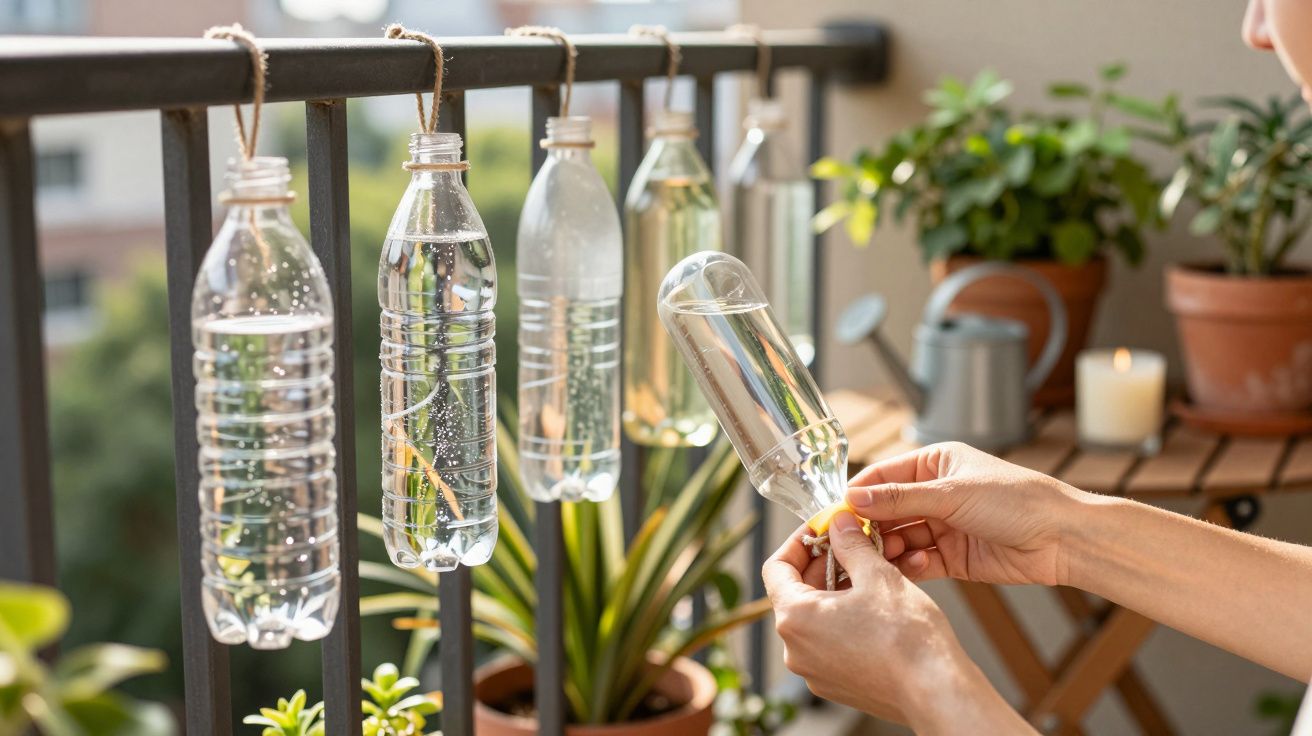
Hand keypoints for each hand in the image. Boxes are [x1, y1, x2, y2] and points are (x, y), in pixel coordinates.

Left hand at [764, 513, 1030, 733]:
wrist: (937, 691)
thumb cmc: (907, 637)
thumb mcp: (877, 575)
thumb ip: (851, 543)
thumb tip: (839, 523)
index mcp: (795, 618)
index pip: (776, 568)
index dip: (799, 542)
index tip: (822, 530)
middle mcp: (795, 649)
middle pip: (796, 592)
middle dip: (824, 564)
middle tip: (852, 544)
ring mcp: (814, 670)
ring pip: (816, 617)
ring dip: (837, 590)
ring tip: (869, 571)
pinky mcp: (835, 684)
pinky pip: (829, 641)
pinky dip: (844, 618)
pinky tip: (874, 605)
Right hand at [850, 441, 1087, 586]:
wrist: (1063, 538)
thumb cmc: (1016, 500)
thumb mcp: (951, 494)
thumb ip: (899, 499)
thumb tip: (852, 498)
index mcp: (934, 463)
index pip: (881, 477)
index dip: (857, 496)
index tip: (833, 515)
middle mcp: (935, 493)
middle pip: (886, 511)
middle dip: (870, 528)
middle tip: (852, 546)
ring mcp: (943, 526)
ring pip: (900, 539)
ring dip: (890, 550)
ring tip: (885, 560)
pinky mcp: (953, 557)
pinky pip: (919, 563)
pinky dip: (911, 567)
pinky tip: (914, 568)